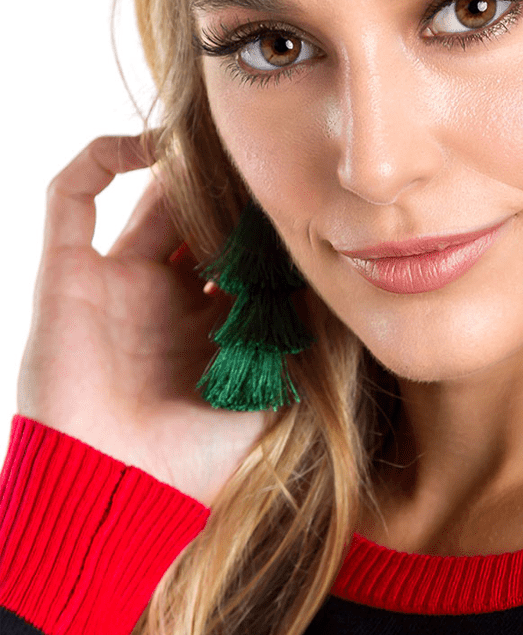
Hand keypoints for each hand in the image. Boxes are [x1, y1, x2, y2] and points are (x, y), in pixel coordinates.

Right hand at [17, 134, 268, 505]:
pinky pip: (72, 196)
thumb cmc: (194, 463)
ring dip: (181, 167)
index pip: (242, 254)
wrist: (114, 492)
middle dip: (232, 193)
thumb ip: (305, 349)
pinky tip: (149, 145)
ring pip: (149, 199)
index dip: (267, 224)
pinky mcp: (68, 273)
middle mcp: (162, 298)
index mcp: (207, 326)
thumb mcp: (272, 399)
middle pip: (201, 221)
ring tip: (219, 142)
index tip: (299, 194)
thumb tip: (342, 292)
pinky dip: (103, 157)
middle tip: (266, 159)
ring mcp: (114, 282)